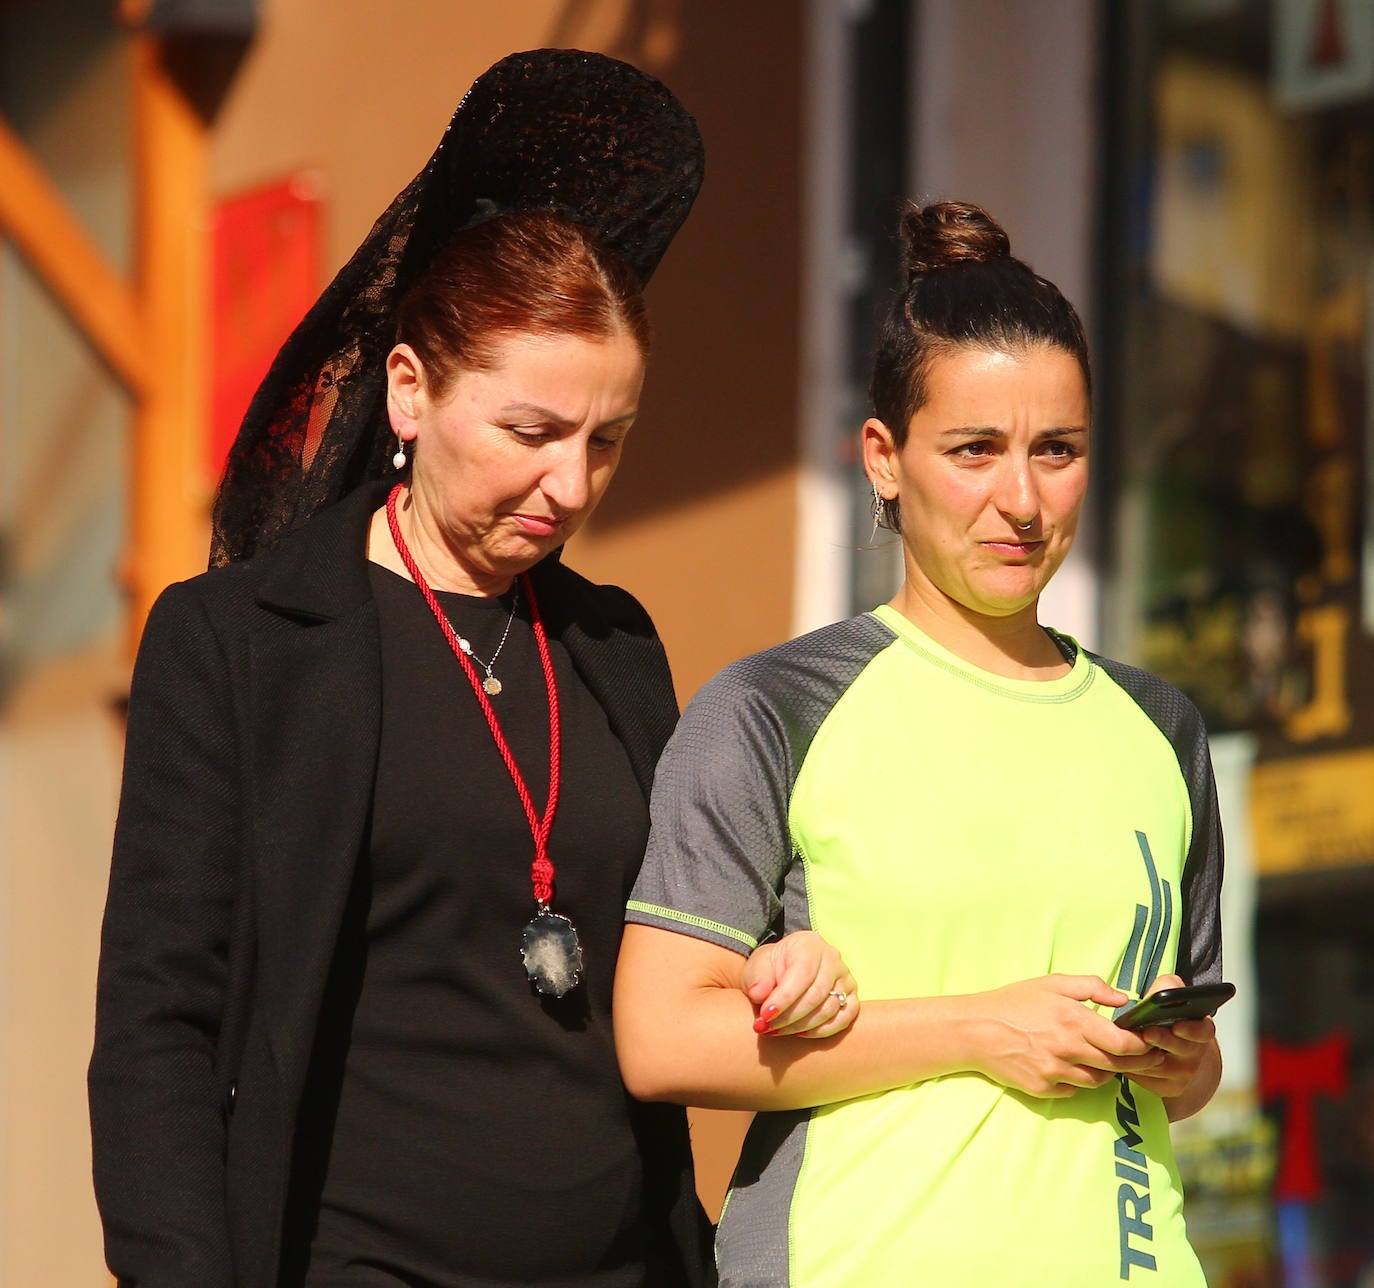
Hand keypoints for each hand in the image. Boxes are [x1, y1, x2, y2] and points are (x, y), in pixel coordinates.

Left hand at [743, 931, 857, 1038]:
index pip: (802, 973)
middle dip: (788, 1016)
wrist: (783, 971)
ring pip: (828, 1009)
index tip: (765, 1016)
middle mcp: (833, 958)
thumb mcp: (757, 968)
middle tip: (765, 1028)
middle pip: (816, 994)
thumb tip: (759, 994)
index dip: (784, 997)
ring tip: (775, 1031)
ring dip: (799, 1026)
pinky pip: (843, 1020)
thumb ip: (758, 979)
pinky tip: (799, 1033)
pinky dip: (820, 1031)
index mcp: (809, 944)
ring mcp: (846, 978)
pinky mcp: (851, 998)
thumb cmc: (770, 968)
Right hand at [970, 974, 1163, 1097]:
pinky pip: (1073, 1090)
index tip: (1151, 1043)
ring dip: (1105, 1071)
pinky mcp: (1043, 1089)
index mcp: (1074, 1020)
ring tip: (1100, 1059)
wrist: (974, 1029)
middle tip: (1143, 1057)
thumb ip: (1091, 986)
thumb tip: (1123, 999)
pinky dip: (1076, 1080)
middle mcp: (1068, 1049)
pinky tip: (1069, 1066)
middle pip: (1117, 1066)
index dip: (1143, 1046)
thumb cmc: (1012, 1002)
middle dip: (1135, 1063)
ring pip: (1098, 1081)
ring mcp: (1055, 1073)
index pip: (1125, 1043)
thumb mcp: (1051, 983)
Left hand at [1126, 974, 1218, 1101]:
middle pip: (1180, 1049)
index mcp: (1201, 1029)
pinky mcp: (1167, 1088)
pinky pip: (1145, 1078)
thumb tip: (1157, 994)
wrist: (1174, 1052)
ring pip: (1158, 1064)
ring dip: (1140, 1052)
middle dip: (1163, 1040)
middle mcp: (1195, 1054)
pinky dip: (1131, 1066)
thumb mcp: (1172, 995)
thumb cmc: (1169, 1017)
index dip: (1192, 1030)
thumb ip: (1168, 987)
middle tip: (1148, 1033)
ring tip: (1125, 1040)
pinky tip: (1119, 1055)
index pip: (1204, 1031)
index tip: (1178, 1026)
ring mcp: (1182, 1074)